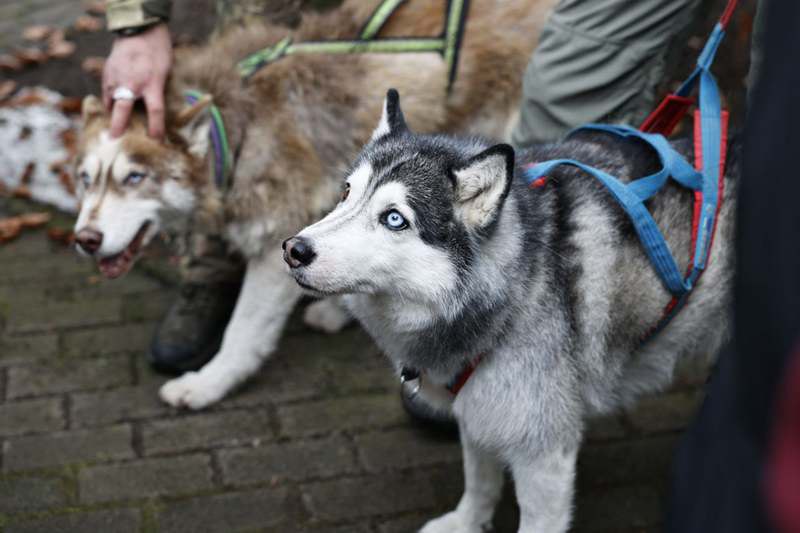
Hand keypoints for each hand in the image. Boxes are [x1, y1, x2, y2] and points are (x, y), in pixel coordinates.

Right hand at [102, 23, 171, 138]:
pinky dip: (109, 102)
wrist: (140, 32)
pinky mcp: (107, 74)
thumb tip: (155, 113)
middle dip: (119, 126)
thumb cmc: (157, 54)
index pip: (156, 111)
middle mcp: (133, 83)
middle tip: (113, 140)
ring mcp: (117, 78)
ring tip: (112, 129)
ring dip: (112, 116)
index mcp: (152, 83)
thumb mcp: (165, 74)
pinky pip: (106, 93)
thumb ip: (158, 92)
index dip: (156, 128)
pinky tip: (112, 110)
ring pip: (110, 102)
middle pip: (123, 109)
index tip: (156, 140)